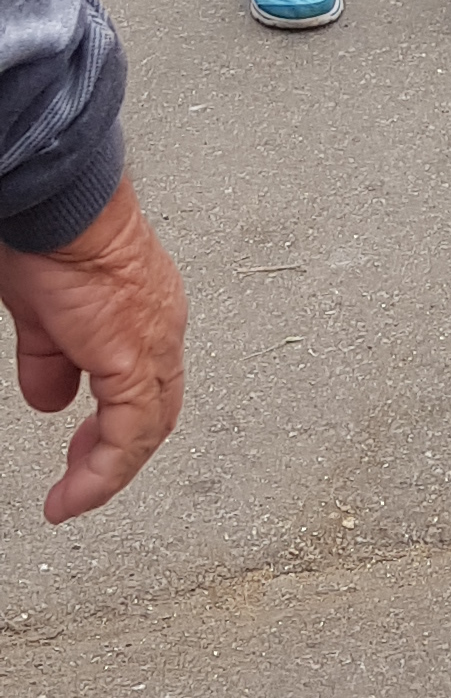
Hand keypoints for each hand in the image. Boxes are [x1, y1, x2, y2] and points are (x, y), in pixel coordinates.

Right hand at [0, 177, 187, 524]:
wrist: (62, 198)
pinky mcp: (134, 359)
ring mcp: (153, 343)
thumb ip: (50, 353)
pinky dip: (102, 474)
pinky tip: (73, 496)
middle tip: (85, 476)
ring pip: (148, 427)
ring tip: (74, 498)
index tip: (84, 446)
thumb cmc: (52, 230)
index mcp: (143, 309)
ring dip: (110, 470)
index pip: (145, 380)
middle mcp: (160, 327)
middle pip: (156, 408)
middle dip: (117, 449)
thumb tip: (48, 394)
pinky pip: (128, 434)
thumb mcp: (43, 307)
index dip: (116, 420)